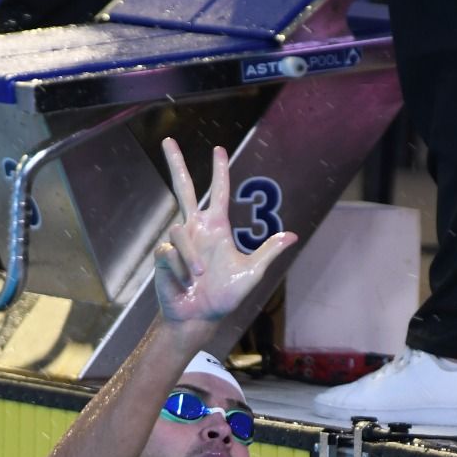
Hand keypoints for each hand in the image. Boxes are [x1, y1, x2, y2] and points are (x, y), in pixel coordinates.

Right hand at [154, 138, 297, 325]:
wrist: (200, 318)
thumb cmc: (225, 297)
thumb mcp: (252, 272)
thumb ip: (268, 251)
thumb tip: (293, 235)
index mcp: (216, 228)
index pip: (217, 192)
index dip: (219, 171)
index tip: (219, 150)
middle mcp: (196, 229)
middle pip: (183, 188)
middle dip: (176, 164)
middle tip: (169, 139)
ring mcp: (178, 241)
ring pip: (179, 231)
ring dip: (192, 259)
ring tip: (198, 278)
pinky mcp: (163, 255)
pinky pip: (171, 252)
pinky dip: (181, 268)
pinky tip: (184, 282)